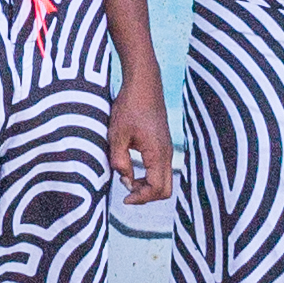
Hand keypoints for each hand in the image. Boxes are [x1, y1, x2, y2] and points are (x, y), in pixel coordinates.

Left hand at [106, 79, 172, 210]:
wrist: (144, 84)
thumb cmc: (130, 106)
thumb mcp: (117, 135)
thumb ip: (120, 160)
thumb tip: (124, 179)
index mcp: (157, 153)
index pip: (157, 188)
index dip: (141, 198)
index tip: (125, 198)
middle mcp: (166, 154)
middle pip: (165, 189)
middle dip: (147, 196)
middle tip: (127, 193)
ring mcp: (166, 149)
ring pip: (164, 180)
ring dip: (147, 186)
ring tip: (127, 180)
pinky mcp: (163, 145)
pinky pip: (160, 169)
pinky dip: (149, 176)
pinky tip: (132, 169)